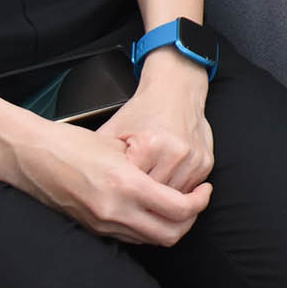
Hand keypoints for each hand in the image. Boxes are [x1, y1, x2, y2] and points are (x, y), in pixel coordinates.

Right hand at [0, 107, 210, 244]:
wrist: (31, 156)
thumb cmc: (71, 142)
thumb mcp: (116, 145)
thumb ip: (145, 165)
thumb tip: (172, 176)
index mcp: (125, 184)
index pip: (177, 208)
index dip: (198, 203)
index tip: (204, 191)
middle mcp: (115, 210)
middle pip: (169, 233)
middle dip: (189, 220)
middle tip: (196, 201)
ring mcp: (102, 223)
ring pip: (150, 239)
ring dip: (169, 226)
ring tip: (177, 204)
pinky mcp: (93, 228)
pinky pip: (131, 236)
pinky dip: (147, 227)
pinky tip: (150, 208)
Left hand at [100, 53, 214, 190]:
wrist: (176, 89)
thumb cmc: (144, 110)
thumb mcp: (114, 130)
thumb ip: (99, 158)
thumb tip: (81, 184)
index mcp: (151, 144)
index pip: (133, 187)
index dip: (122, 190)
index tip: (114, 190)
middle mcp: (176, 153)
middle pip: (153, 197)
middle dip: (140, 198)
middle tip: (128, 196)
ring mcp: (194, 159)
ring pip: (172, 198)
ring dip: (159, 198)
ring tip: (145, 190)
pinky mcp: (206, 163)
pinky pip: (187, 189)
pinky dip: (174, 190)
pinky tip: (163, 182)